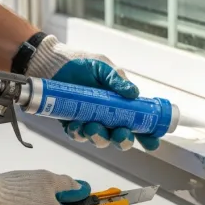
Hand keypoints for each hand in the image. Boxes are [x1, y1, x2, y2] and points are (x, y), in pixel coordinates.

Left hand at [25, 35, 159, 150]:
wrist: (52, 63)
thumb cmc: (81, 63)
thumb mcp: (103, 68)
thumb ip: (117, 80)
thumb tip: (134, 93)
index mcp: (121, 104)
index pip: (139, 123)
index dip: (147, 135)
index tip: (152, 141)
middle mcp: (108, 116)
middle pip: (121, 137)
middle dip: (123, 140)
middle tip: (120, 134)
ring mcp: (90, 121)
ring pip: (100, 139)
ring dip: (99, 137)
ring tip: (92, 127)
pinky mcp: (72, 123)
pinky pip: (78, 135)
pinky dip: (78, 133)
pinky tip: (76, 125)